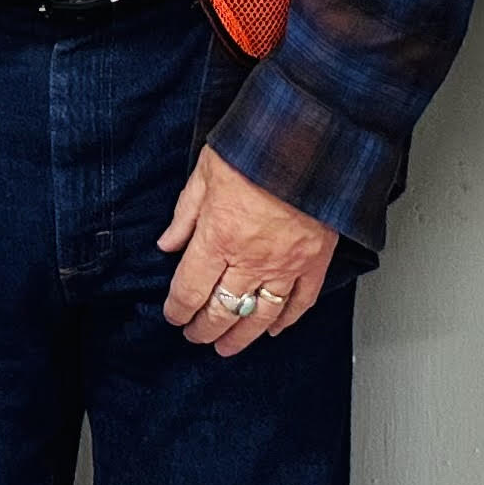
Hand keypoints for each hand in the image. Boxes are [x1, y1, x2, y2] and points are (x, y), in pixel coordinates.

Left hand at [158, 150, 340, 357]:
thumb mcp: (206, 172)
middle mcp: (250, 260)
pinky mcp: (315, 261)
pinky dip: (287, 321)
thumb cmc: (256, 147)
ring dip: (240, 337)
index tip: (173, 316)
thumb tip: (168, 243)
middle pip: (221, 311)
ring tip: (227, 347)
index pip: (189, 291)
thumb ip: (186, 214)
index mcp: (218, 238)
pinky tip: (274, 329)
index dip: (177, 310)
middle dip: (204, 329)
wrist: (312, 137)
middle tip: (195, 336)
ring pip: (260, 317)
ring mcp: (286, 265)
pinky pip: (301, 302)